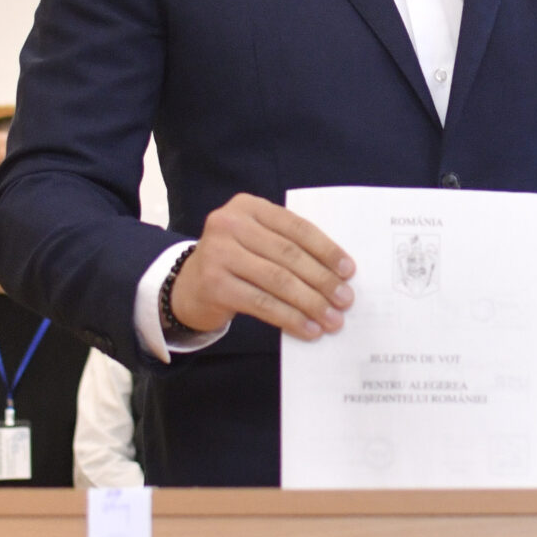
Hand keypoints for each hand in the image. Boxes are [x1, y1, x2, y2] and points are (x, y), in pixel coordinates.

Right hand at [166, 193, 354, 341]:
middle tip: (345, 300)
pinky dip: (290, 318)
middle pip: (288, 255)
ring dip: (310, 303)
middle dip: (322, 280)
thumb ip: (288, 245)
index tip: (349, 271)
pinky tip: (307, 329)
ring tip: (332, 320)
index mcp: (247, 206)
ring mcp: (218, 254)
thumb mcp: (257, 241)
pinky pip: (262, 304)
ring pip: (278, 281)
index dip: (326, 249)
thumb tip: (338, 274)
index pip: (295, 227)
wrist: (188, 287)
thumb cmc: (235, 261)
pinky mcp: (214, 285)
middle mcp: (229, 224)